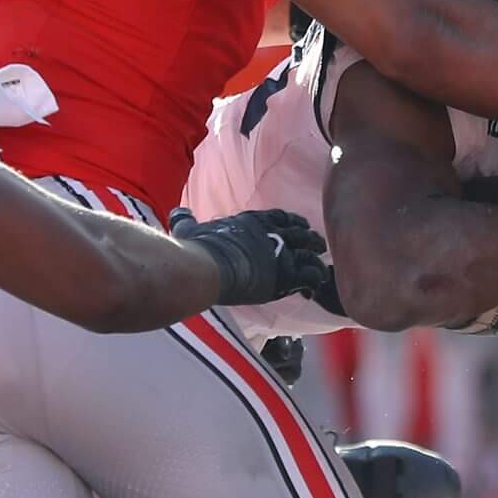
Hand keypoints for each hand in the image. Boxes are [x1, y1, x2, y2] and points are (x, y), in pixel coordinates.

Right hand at [171, 207, 329, 304]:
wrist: (205, 268)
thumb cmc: (196, 250)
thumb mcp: (189, 229)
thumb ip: (186, 220)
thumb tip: (176, 211)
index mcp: (252, 221)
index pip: (280, 217)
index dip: (291, 221)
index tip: (299, 224)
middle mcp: (271, 233)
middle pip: (300, 232)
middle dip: (309, 238)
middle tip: (317, 244)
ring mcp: (281, 253)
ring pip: (310, 251)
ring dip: (316, 258)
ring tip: (321, 266)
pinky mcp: (286, 274)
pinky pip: (310, 274)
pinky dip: (315, 279)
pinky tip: (315, 286)